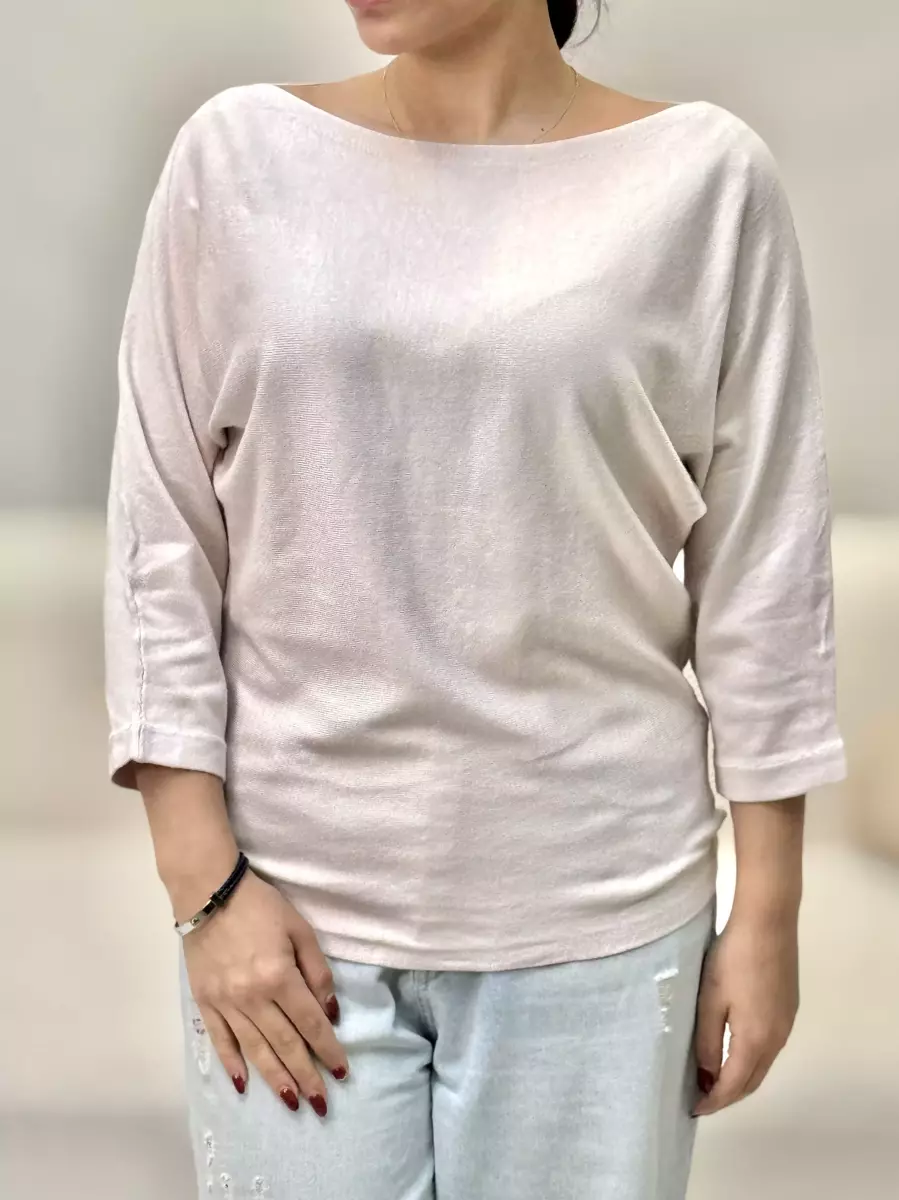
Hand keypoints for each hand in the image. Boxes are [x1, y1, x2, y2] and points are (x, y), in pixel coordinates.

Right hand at [183, 869, 348, 1115]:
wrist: (209, 892)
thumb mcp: (300, 929)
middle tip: (321, 1103)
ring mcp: (226, 1003)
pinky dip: (232, 1064)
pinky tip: (244, 1084)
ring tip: (291, 1102)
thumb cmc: (260, 906)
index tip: (343, 1072)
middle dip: (306, 1076)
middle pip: (285, 1044)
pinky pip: (220, 1040)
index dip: (329, 1050)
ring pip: (255, 1049)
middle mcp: (252, 997)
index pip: (310, 1024)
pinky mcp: (205, 1002)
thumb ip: (317, 972)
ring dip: (274, 1079)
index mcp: (279, 977)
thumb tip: (330, 1012)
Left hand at [692, 909, 798, 1116]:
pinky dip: (751, 1059)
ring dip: (740, 1077)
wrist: (769, 922)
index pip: (733, 1086)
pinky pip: (769, 1047)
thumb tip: (707, 1078)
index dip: (713, 1101)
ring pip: (762, 1065)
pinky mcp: (788, 1008)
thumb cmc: (732, 959)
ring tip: (714, 1078)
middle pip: (752, 1081)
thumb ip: (708, 1042)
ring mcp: (786, 1024)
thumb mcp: (710, 1000)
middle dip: (727, 1095)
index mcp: (755, 1040)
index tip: (693, 1109)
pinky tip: (735, 1049)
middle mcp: (776, 1039)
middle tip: (702, 1099)